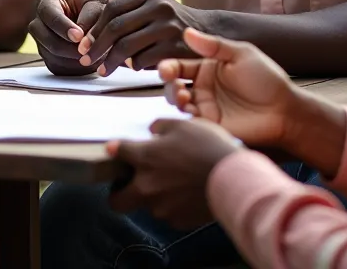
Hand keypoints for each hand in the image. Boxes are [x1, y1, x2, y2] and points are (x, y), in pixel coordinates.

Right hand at [28, 0, 109, 75]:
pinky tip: (89, 61)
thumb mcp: (93, 1)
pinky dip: (74, 68)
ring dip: (74, 59)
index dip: (64, 27)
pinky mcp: (48, 59)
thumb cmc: (87, 3)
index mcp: (47, 3)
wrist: (82, 12)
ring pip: (54, 57)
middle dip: (70, 48)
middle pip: (49, 41)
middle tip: (89, 50)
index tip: (79, 36)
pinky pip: (59, 69)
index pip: (50, 16)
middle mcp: (39, 24)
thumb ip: (91, 16)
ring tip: (95, 55)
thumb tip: (86, 41)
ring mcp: (41, 43)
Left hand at [78, 0, 215, 74]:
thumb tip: (90, 36)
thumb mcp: (154, 10)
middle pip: (116, 27)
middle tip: (86, 60)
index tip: (83, 44)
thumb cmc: (172, 26)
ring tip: (102, 70)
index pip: (111, 9)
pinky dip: (134, 66)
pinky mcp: (177, 46)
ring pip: (127, 45)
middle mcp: (159, 6)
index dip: (94, 28)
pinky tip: (132, 69)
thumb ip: (129, 16)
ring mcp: (169, 25)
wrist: (211, 34)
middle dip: (97, 46)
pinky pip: (144, 59)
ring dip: (111, 60)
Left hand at [106, 119, 240, 229]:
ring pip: (146, 205)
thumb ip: (161, 127)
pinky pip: (167, 213)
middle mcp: (146, 186)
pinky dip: (172, 205)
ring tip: (173, 183)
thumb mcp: (183, 125)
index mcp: (144, 158)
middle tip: (130, 184)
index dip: (114, 149)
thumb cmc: (207, 146)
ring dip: (152, 196)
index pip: (116, 152)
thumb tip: (152, 132)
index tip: (115, 150)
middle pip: (116, 201)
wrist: (232, 179)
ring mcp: (160, 207)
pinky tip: (186, 194)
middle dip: (118, 193)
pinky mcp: (176, 221)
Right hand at [158, 27, 296, 149]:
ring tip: (184, 99)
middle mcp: (203, 88)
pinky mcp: (212, 127)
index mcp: (207, 68)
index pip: (180, 66)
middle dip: (169, 86)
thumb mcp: (241, 55)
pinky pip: (192, 123)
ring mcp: (207, 108)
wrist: (285, 110)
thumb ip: (214, 46)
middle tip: (176, 88)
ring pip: (179, 105)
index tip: (164, 70)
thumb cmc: (266, 79)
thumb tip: (186, 32)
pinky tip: (192, 113)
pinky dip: (186, 118)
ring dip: (175, 101)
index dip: (168, 67)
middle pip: (174, 86)